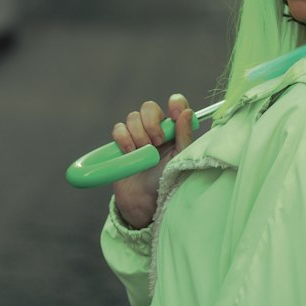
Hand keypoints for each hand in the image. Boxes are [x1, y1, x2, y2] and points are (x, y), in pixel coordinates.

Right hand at [111, 93, 193, 229]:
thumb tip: (187, 112)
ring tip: (144, 152)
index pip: (176, 105)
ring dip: (138, 134)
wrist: (145, 201)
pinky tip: (129, 153)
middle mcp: (157, 129)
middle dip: (151, 122)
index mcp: (175, 131)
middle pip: (149, 107)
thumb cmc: (167, 181)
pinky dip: (123, 139)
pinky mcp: (122, 144)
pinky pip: (118, 128)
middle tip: (157, 142)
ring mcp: (138, 136)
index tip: (174, 113)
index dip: (174, 104)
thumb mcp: (180, 159)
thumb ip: (184, 136)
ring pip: (133, 117)